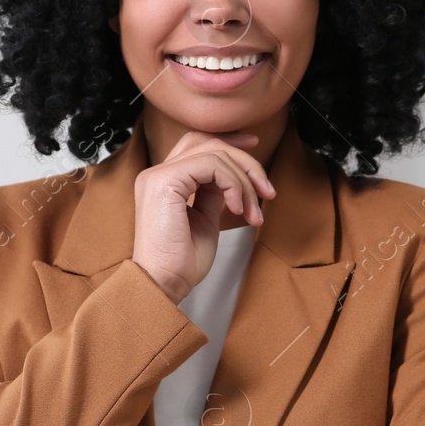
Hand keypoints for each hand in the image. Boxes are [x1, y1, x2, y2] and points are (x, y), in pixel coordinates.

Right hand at [131, 130, 275, 304]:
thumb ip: (213, 194)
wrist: (163, 284)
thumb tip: (231, 178)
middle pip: (209, 142)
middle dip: (246, 161)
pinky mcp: (164, 182)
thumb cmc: (182, 263)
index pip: (198, 144)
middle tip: (267, 191)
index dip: (230, 142)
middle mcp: (157, 173)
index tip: (255, 147)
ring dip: (244, 182)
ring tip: (253, 213)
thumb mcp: (205, 220)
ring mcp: (158, 175)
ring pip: (215, 153)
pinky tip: (237, 210)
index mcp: (164, 181)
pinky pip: (211, 165)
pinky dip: (233, 185)